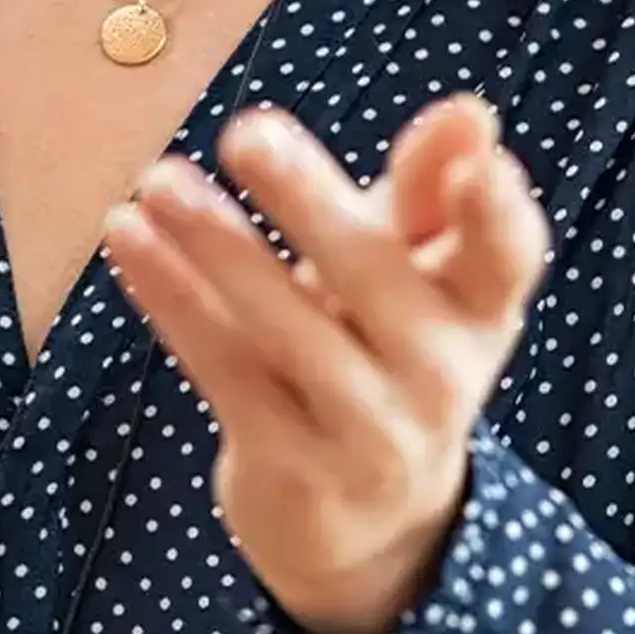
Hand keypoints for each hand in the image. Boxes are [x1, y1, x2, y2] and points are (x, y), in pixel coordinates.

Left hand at [100, 93, 550, 633]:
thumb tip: (469, 111)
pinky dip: (172, 299)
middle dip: (309, 204)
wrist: (361, 522)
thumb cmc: (383, 350)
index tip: (483, 160)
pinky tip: (127, 236)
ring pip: (286, 328)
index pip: (507, 259)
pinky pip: (225, 368)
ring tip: (157, 180)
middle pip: (376, 279)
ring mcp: (367, 431)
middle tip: (246, 132)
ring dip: (216, 248)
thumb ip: (428, 191)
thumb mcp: (416, 274)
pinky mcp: (291, 466)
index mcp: (480, 312)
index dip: (500, 213)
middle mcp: (439, 375)